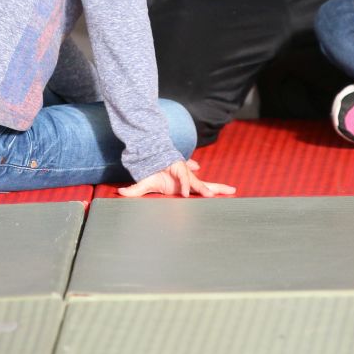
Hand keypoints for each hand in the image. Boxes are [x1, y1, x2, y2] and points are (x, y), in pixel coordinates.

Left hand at [118, 158, 235, 197]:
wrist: (158, 158)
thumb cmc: (152, 170)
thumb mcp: (144, 180)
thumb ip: (134, 188)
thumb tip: (120, 192)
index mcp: (175, 170)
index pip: (181, 177)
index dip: (183, 185)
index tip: (184, 194)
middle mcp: (184, 174)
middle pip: (197, 181)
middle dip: (205, 188)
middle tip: (213, 195)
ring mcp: (189, 179)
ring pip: (204, 184)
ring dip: (217, 187)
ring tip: (232, 190)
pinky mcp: (191, 184)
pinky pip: (203, 186)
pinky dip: (212, 188)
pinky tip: (225, 190)